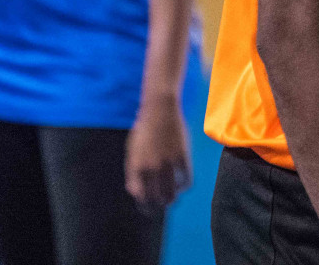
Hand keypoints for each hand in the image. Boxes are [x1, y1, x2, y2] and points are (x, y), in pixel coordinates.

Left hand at [126, 97, 191, 211]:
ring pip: (172, 193)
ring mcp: (168, 163)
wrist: (159, 110)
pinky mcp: (182, 157)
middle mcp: (151, 168)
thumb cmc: (144, 131)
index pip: (141, 197)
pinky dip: (184, 186)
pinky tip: (182, 185)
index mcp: (137, 167)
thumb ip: (132, 174)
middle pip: (156, 199)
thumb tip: (135, 193)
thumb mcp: (132, 152)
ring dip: (172, 199)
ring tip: (172, 199)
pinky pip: (186, 180)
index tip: (149, 208)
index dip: (145, 206)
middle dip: (159, 207)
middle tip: (161, 206)